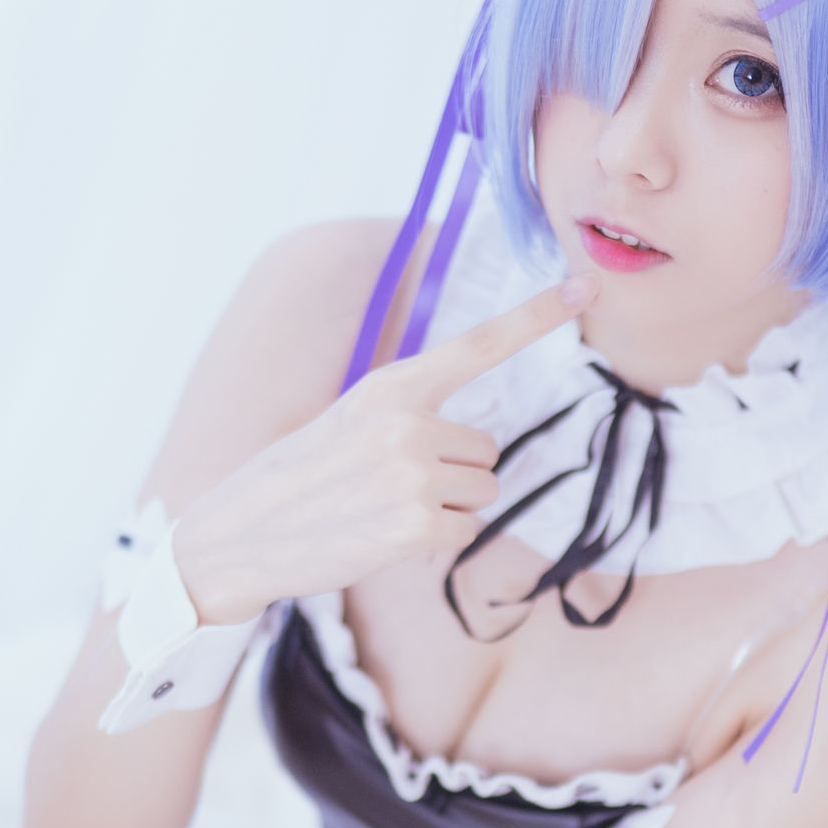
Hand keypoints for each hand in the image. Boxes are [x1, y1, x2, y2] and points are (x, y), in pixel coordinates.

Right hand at [172, 274, 594, 623]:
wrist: (242, 533)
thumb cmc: (303, 476)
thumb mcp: (352, 421)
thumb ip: (411, 416)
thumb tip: (479, 450)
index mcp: (392, 386)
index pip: (479, 344)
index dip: (536, 316)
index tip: (585, 286)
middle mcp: (408, 423)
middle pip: (486, 449)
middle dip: (452, 473)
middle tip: (389, 485)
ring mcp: (415, 475)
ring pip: (482, 491)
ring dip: (448, 507)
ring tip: (386, 509)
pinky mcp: (419, 526)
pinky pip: (466, 530)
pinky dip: (436, 541)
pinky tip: (387, 537)